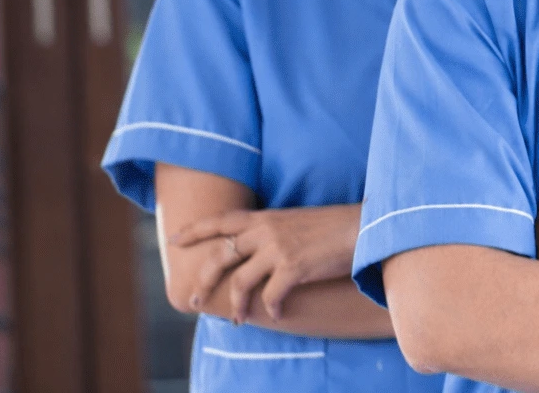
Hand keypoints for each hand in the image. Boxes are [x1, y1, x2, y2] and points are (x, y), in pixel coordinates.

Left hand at [170, 203, 360, 322]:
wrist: (363, 227)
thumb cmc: (332, 226)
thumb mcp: (295, 221)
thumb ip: (272, 232)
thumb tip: (255, 252)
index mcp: (265, 217)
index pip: (221, 221)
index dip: (195, 230)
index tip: (175, 240)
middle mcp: (266, 230)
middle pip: (220, 256)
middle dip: (203, 281)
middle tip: (194, 300)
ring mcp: (278, 249)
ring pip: (239, 282)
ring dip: (236, 305)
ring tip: (239, 320)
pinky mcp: (293, 267)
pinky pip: (270, 297)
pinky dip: (272, 309)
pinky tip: (280, 314)